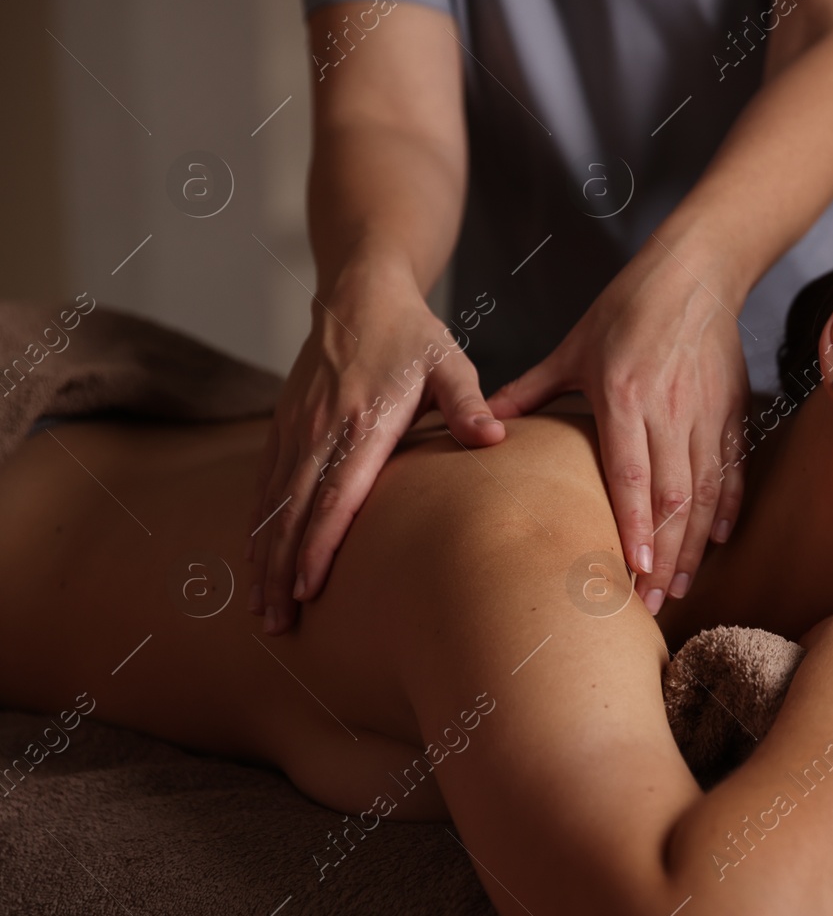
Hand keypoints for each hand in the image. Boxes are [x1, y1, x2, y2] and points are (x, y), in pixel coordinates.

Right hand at [248, 259, 504, 633]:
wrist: (359, 291)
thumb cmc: (413, 334)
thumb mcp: (449, 363)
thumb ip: (468, 403)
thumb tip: (493, 438)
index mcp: (362, 421)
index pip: (335, 495)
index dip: (319, 545)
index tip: (307, 590)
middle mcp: (320, 429)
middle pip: (294, 511)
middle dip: (281, 571)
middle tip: (276, 625)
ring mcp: (295, 427)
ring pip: (272, 503)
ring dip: (264, 556)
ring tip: (260, 609)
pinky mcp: (282, 423)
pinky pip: (264, 482)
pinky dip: (258, 523)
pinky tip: (256, 556)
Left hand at [486, 237, 749, 613]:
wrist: (696, 271)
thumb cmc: (627, 306)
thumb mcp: (573, 345)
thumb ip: (531, 389)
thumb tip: (485, 425)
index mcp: (624, 393)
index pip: (631, 473)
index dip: (634, 525)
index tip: (634, 570)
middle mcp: (669, 408)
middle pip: (672, 495)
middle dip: (665, 554)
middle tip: (652, 604)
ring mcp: (706, 411)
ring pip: (706, 490)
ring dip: (695, 543)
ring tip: (682, 587)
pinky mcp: (732, 409)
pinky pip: (732, 468)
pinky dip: (728, 507)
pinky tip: (717, 541)